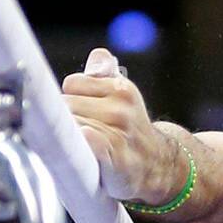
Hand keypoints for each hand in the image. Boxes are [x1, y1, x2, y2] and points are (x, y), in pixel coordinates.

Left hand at [62, 48, 178, 202]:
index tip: (81, 113)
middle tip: (82, 134)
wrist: (156, 166)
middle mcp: (121, 108)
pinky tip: (84, 153)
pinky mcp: (114, 157)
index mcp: (121, 89)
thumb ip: (105, 74)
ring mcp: (118, 132)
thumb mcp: (124, 96)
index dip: (71, 99)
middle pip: (66, 105)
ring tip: (85, 148)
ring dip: (70, 138)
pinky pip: (85, 141)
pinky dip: (80, 144)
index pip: (72, 84)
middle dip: (68, 119)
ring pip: (69, 126)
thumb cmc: (129, 130)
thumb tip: (98, 55)